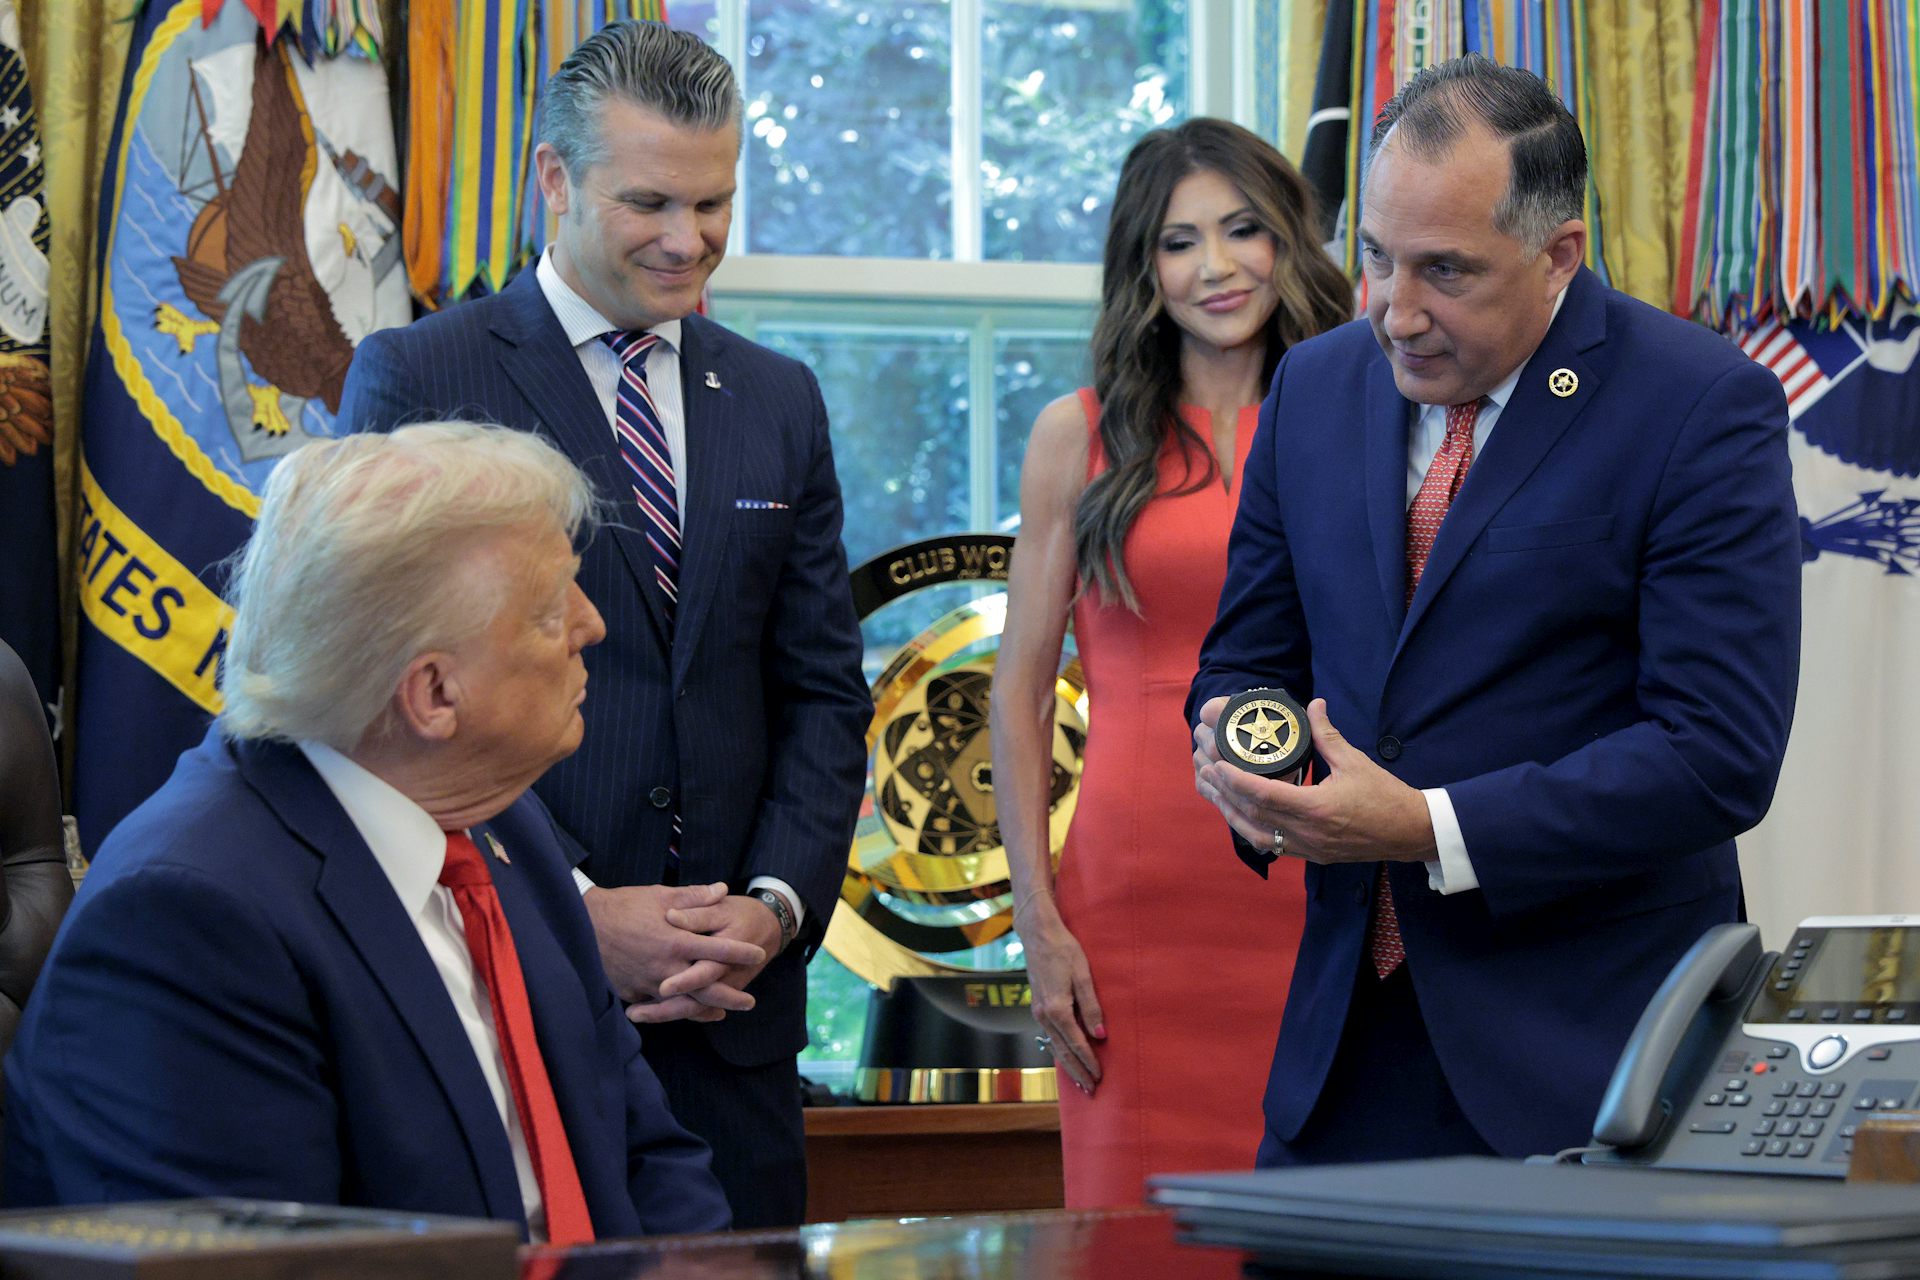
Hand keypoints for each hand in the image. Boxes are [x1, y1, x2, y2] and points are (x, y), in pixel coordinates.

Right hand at [584, 883, 765, 1023]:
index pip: (718, 948)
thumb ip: (694, 896)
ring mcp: (649, 982)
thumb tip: (722, 889)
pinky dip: (676, 1009)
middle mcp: (666, 965)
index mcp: (677, 939)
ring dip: (706, 1009)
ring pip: (685, 1003)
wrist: (583, 925)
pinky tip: (688, 1011)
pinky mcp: (633, 992)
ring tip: (723, 1013)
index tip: (759, 954)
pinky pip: (660, 1005)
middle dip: (731, 996)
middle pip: (707, 988)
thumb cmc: (624, 906)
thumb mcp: (660, 894)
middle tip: (750, 1001)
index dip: (741, 952)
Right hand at [1017, 891, 1103, 1094]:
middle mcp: (1044, 1015)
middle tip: (1091, 1090)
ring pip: (1054, 1045)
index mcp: (1057, 1009)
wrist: (1038, 934)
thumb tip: (1100, 1036)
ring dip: (1067, 1065)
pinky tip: (1065, 1056)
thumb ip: (1092, 1007)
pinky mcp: (1038, 1006)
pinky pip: (1050, 1036)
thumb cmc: (1064, 950)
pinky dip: (1059, 1050)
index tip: (1100, 1077)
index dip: (1089, 1062)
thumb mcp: (1083, 976)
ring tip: (1079, 1081)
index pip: (1077, 1044)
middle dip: (1077, 1072)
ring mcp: (1038, 1012)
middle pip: (1063, 1051)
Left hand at [1194, 697, 1435, 863]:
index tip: (1217, 763)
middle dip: (1224, 792)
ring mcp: (1307, 849)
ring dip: (1230, 813)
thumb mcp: (1355, 761)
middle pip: (1252, 815)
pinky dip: (1249, 828)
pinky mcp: (1310, 856)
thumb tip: (1314, 704)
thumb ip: (1327, 735)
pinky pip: (1270, 845)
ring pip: (1256, 835)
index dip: (1236, 781)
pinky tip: (1237, 813)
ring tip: (1212, 790)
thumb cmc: (1386, 796)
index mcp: (1317, 808)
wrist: (1410, 832)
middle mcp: (1307, 833)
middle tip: (1205, 768)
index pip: (1264, 796)